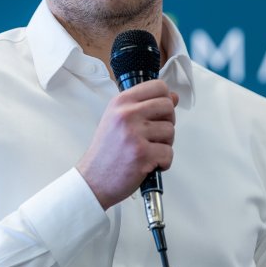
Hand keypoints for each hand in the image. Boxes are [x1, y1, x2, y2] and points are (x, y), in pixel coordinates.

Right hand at [77, 80, 178, 209]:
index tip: (159, 112)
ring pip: (170, 131)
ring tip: (148, 150)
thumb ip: (144, 106)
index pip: (158, 86)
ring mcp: (134, 134)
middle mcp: (127, 114)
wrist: (93, 179)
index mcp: (121, 102)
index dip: (165, 99)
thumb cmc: (106, 152)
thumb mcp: (118, 119)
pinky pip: (169, 153)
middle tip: (154, 135)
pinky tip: (148, 163)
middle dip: (167, 122)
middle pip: (168, 106)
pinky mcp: (142, 154)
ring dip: (164, 144)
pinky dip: (163, 162)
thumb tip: (172, 97)